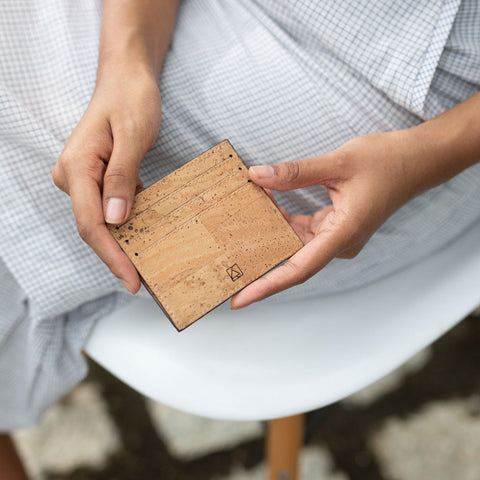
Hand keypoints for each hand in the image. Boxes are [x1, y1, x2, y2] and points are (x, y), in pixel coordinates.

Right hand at [52, 67, 160, 292]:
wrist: (127, 79)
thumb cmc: (131, 100)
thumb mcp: (131, 136)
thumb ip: (121, 177)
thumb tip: (115, 220)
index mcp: (77, 167)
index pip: (91, 223)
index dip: (111, 255)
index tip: (132, 280)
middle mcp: (74, 177)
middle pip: (94, 228)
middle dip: (117, 257)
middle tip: (144, 283)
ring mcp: (84, 179)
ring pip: (101, 222)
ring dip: (123, 245)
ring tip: (147, 268)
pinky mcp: (97, 179)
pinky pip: (110, 209)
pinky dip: (127, 226)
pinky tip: (145, 239)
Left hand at [231, 130, 422, 308]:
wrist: (417, 160)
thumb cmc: (386, 162)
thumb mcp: (338, 163)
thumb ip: (295, 172)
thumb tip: (257, 177)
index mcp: (344, 234)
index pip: (298, 269)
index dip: (266, 286)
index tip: (239, 300)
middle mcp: (340, 242)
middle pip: (292, 263)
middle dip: (259, 267)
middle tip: (224, 273)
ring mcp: (338, 236)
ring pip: (296, 246)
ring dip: (268, 239)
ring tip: (235, 238)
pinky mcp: (336, 226)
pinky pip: (303, 231)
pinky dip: (282, 222)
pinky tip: (264, 209)